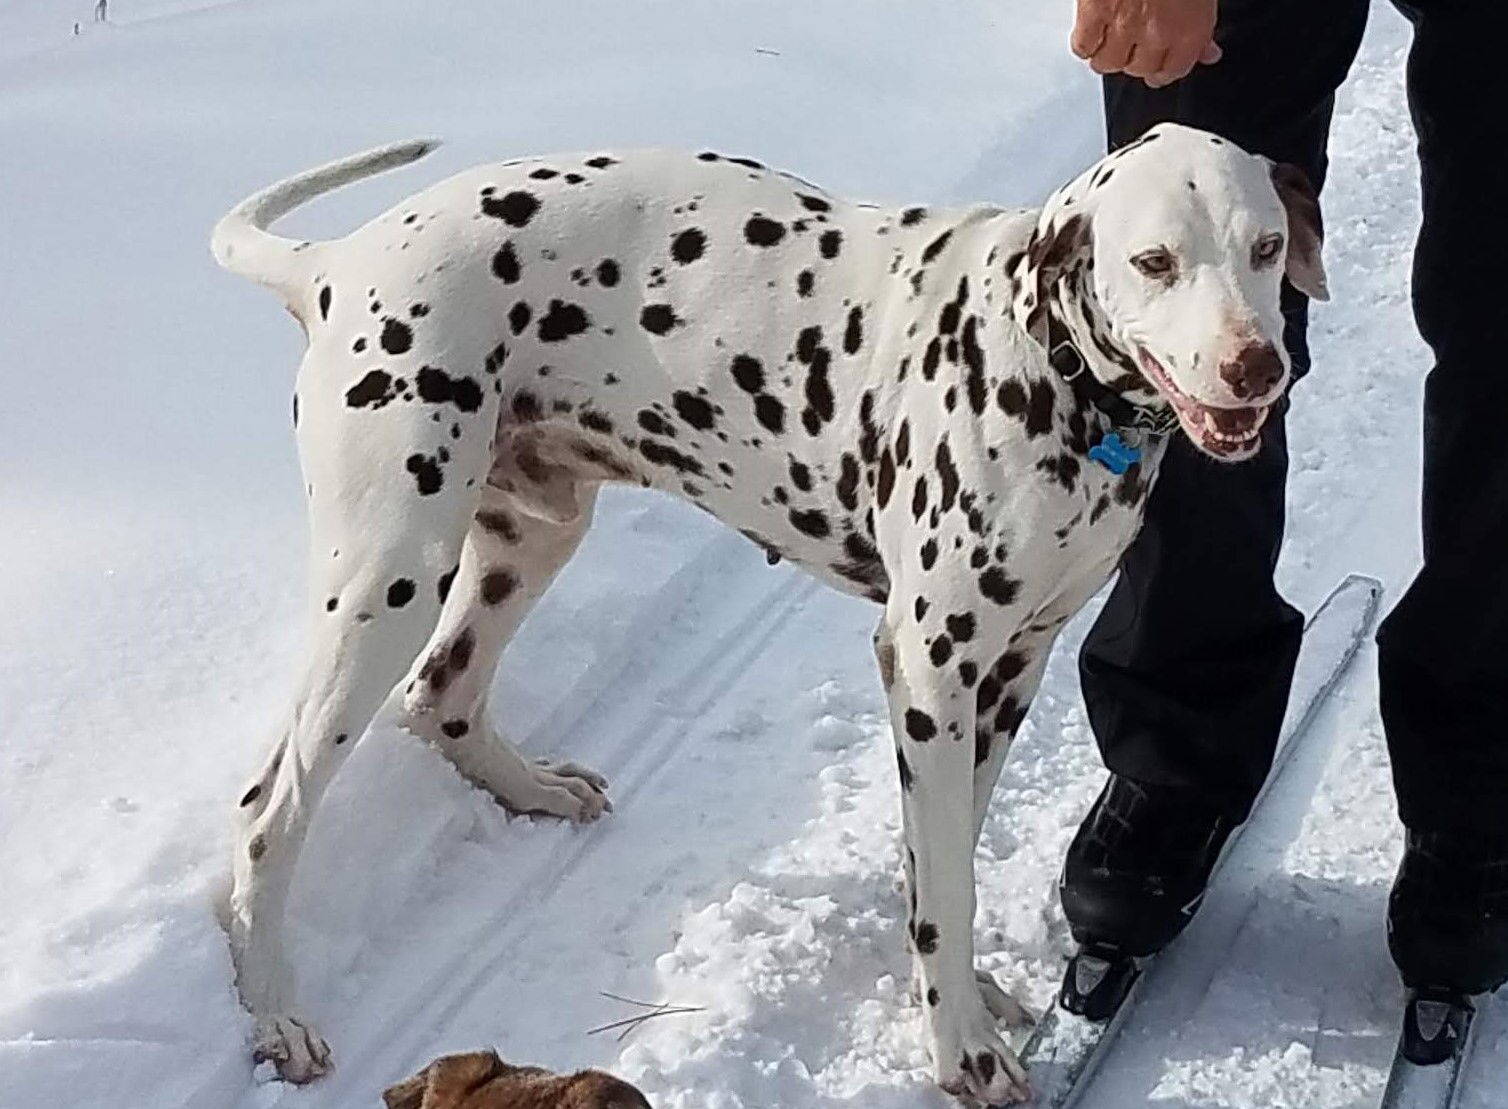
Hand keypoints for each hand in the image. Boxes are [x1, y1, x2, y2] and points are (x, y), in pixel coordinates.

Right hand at [1071, 0, 1221, 87]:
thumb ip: (1201, 25)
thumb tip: (1208, 53)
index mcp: (1190, 26)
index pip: (1175, 71)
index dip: (1165, 71)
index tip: (1160, 69)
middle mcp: (1157, 31)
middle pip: (1140, 70)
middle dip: (1137, 62)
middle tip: (1133, 49)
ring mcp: (1123, 24)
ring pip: (1108, 64)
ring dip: (1109, 56)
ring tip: (1110, 42)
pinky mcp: (1093, 13)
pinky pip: (1083, 46)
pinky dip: (1085, 44)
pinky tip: (1091, 34)